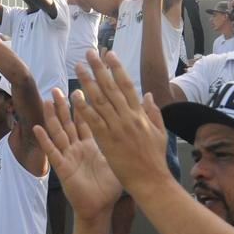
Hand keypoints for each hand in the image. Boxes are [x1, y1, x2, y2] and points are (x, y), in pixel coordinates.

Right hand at [33, 87, 122, 219]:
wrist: (100, 208)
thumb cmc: (109, 188)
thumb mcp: (116, 160)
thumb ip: (120, 142)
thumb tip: (132, 127)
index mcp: (91, 145)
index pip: (85, 120)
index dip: (82, 105)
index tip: (80, 87)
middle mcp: (77, 148)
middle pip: (68, 122)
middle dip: (63, 106)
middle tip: (57, 88)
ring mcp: (68, 157)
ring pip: (58, 132)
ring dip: (52, 117)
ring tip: (46, 101)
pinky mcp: (63, 168)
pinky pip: (52, 152)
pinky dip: (45, 140)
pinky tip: (37, 128)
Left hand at [71, 50, 169, 193]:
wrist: (151, 181)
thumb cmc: (154, 159)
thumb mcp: (159, 132)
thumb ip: (153, 112)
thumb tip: (148, 95)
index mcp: (140, 114)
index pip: (127, 85)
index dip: (117, 68)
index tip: (109, 54)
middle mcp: (129, 117)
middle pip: (111, 87)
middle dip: (99, 69)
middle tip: (89, 53)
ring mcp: (117, 128)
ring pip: (100, 100)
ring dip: (88, 82)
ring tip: (78, 68)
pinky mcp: (107, 141)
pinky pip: (93, 121)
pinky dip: (83, 107)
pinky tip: (74, 96)